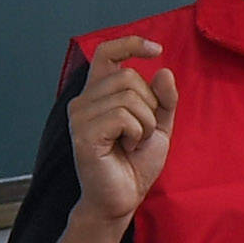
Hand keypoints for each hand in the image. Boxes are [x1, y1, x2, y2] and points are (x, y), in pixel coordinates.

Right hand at [67, 34, 175, 222]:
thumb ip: (163, 99)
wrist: (122, 199)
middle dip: (149, 105)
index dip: (131, 43)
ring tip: (133, 142)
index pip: (107, 52)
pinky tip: (127, 148)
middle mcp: (83, 101)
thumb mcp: (158, 126)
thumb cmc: (135, 164)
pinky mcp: (83, 134)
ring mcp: (80, 116)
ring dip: (145, 123)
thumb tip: (163, 70)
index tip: (156, 49)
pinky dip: (137, 133)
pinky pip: (123, 116)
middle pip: (129, 77)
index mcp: (98, 94)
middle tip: (141, 132)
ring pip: (129, 97)